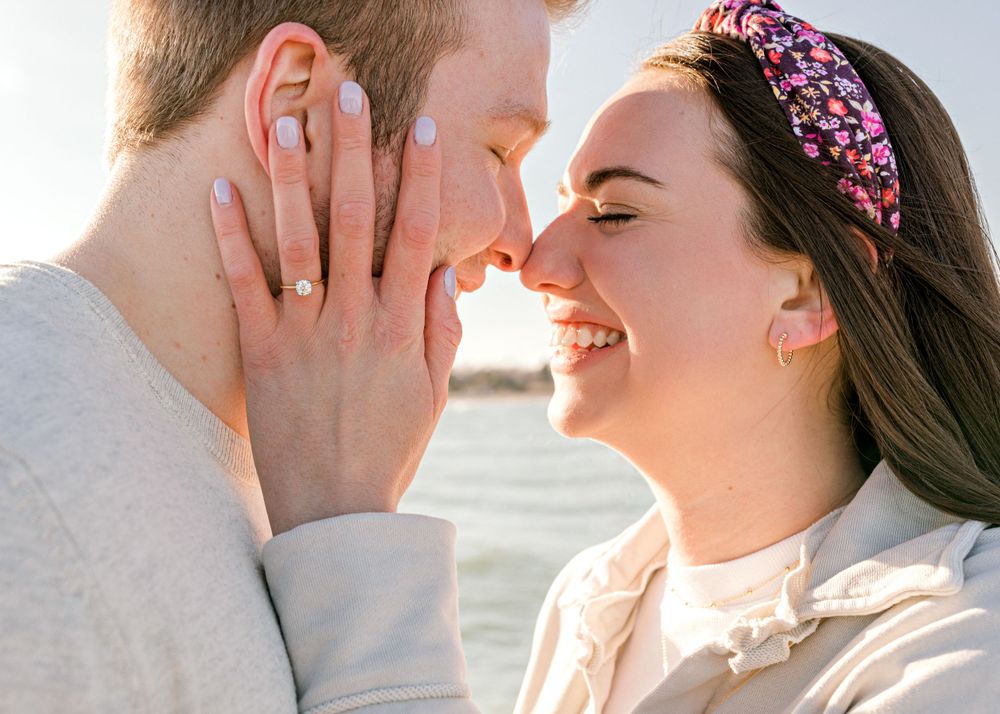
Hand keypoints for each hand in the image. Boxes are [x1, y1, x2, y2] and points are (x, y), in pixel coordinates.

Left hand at [209, 84, 460, 535]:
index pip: (415, 236)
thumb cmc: (389, 450)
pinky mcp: (263, 351)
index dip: (420, 179)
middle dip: (355, 150)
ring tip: (285, 120)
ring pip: (300, 239)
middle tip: (350, 95)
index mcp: (402, 327)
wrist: (335, 510)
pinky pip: (244, 285)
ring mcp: (306, 332)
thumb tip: (443, 272)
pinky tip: (221, 189)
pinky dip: (230, 237)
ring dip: (292, 175)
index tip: (421, 131)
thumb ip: (441, 332)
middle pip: (357, 218)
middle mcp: (355, 318)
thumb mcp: (432, 395)